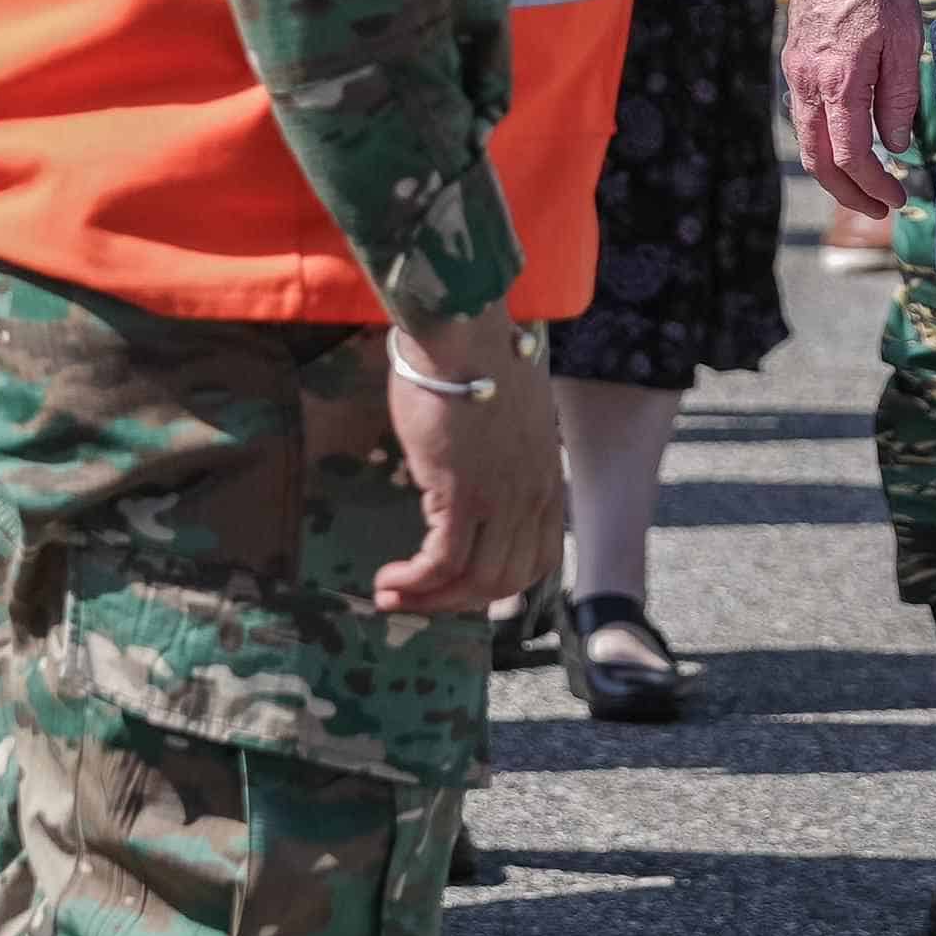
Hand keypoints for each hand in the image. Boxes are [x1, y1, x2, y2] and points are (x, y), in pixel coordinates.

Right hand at [373, 313, 562, 614]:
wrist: (464, 334)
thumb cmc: (478, 363)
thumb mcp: (508, 420)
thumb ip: (505, 456)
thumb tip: (478, 475)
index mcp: (547, 479)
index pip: (538, 559)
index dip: (499, 585)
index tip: (460, 588)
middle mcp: (532, 496)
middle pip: (506, 580)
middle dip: (458, 601)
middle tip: (416, 599)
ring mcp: (501, 498)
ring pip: (474, 580)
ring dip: (429, 599)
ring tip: (393, 596)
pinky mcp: (462, 494)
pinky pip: (441, 562)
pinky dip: (413, 582)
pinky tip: (388, 581)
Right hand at [781, 0, 924, 216]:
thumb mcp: (905, 39)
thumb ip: (899, 97)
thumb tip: (894, 145)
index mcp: (840, 81)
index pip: (851, 156)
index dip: (875, 186)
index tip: (898, 198)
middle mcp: (809, 82)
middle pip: (818, 161)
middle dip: (848, 193)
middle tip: (879, 208)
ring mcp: (796, 70)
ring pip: (807, 139)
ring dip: (833, 169)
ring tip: (865, 183)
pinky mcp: (795, 58)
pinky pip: (804, 113)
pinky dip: (823, 139)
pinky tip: (846, 139)